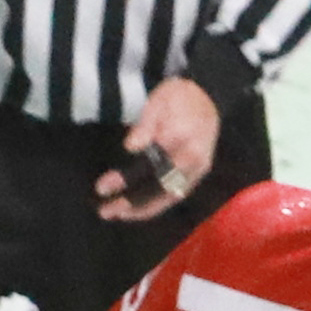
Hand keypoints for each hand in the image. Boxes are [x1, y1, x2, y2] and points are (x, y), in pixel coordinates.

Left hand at [97, 76, 220, 220]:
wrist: (209, 95)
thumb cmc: (177, 97)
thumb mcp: (157, 101)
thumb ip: (144, 125)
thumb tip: (130, 146)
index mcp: (181, 140)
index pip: (148, 166)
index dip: (124, 180)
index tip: (101, 188)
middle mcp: (192, 160)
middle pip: (159, 188)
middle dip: (131, 203)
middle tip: (104, 211)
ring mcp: (197, 170)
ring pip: (168, 198)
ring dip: (142, 210)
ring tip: (116, 215)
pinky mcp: (198, 175)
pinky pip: (175, 196)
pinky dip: (155, 205)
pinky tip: (136, 211)